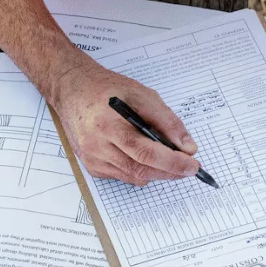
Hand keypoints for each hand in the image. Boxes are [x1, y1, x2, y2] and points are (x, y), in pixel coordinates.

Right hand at [49, 56, 200, 185]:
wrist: (73, 90)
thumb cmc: (107, 89)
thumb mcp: (142, 95)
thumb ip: (166, 121)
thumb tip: (187, 147)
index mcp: (108, 125)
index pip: (146, 153)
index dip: (172, 162)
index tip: (192, 165)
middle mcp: (97, 146)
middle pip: (140, 170)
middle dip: (169, 171)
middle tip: (188, 167)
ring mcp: (92, 158)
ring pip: (132, 177)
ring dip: (155, 172)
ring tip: (170, 161)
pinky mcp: (91, 165)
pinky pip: (122, 176)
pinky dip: (138, 171)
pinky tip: (143, 158)